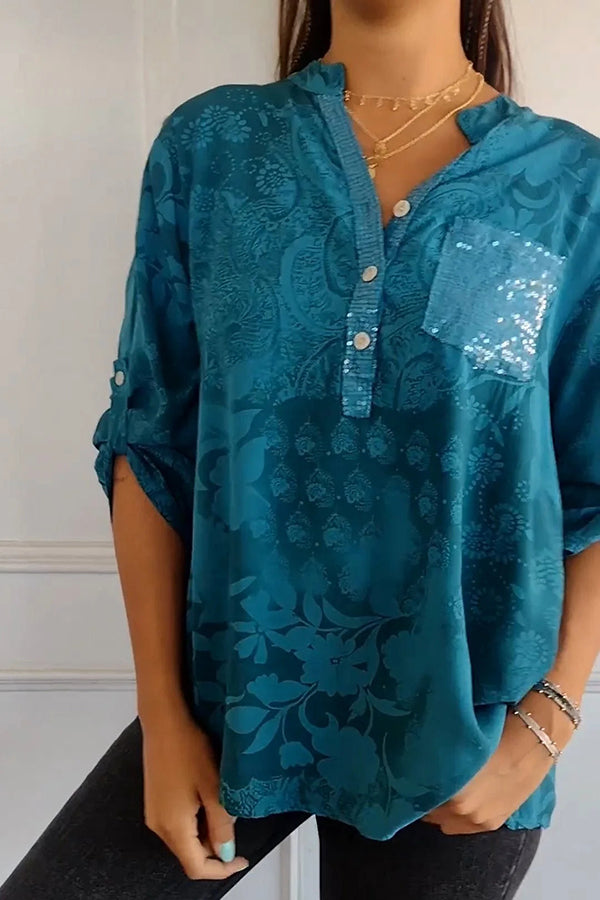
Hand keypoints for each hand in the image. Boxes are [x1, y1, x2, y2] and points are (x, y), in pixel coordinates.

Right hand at [141, 709, 248, 878]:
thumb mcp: (213, 788)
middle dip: (214, 847)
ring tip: (220, 802)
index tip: (242, 859)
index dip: (222, 869)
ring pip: (184, 838)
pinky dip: (194, 820)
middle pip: (189, 854)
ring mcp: (153, 813)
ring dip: (205, 831)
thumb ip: (221, 825)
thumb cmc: (187, 749)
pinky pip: (176, 823)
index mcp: (173, 827)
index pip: (196, 867)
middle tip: (232, 821)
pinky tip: (204, 795)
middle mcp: (158, 826)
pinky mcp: (154, 801)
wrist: (164, 722)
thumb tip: (226, 852)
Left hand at [421, 690, 576, 833]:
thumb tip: (415, 758)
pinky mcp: (493, 823)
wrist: (534, 738)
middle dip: (426, 797)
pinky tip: (461, 798)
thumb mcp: (459, 743)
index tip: (407, 773)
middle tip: (424, 779)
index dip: (411, 783)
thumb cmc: (494, 730)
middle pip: (429, 810)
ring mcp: (478, 820)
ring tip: (444, 788)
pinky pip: (462, 827)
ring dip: (442, 808)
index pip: (416, 795)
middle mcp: (462, 809)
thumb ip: (438, 760)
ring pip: (445, 821)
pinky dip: (457, 816)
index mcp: (450, 787)